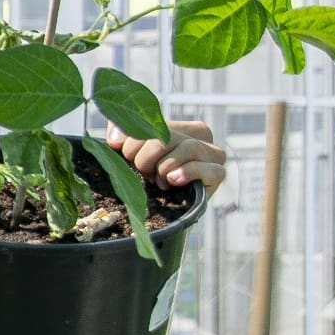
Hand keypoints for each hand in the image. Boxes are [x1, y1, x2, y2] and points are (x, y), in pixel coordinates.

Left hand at [103, 116, 225, 191]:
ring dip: (164, 168)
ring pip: (189, 148)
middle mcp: (201, 136)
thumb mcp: (133, 151)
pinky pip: (210, 168)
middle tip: (146, 174)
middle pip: (167, 137)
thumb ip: (122, 133)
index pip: (153, 124)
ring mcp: (213, 155)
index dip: (132, 143)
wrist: (162, 209)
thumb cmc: (148, 175)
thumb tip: (116, 140)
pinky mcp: (217, 175)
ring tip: (160, 181)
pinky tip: (174, 179)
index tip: (129, 159)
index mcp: (182, 126)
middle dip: (145, 159)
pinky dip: (190, 172)